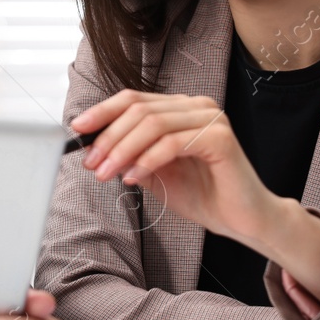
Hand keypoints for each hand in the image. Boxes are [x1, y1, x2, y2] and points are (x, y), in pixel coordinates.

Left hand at [73, 89, 278, 244]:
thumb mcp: (155, 173)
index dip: (102, 112)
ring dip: (122, 150)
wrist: (242, 220)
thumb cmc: (202, 195)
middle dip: (108, 137)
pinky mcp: (220, 138)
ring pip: (152, 124)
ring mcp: (211, 119)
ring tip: (106, 173)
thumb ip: (130, 155)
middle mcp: (196, 106)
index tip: (77, 129)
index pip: (134, 99)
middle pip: (139, 109)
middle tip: (91, 163)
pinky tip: (133, 177)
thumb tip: (93, 147)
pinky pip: (172, 143)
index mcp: (180, 108)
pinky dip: (147, 160)